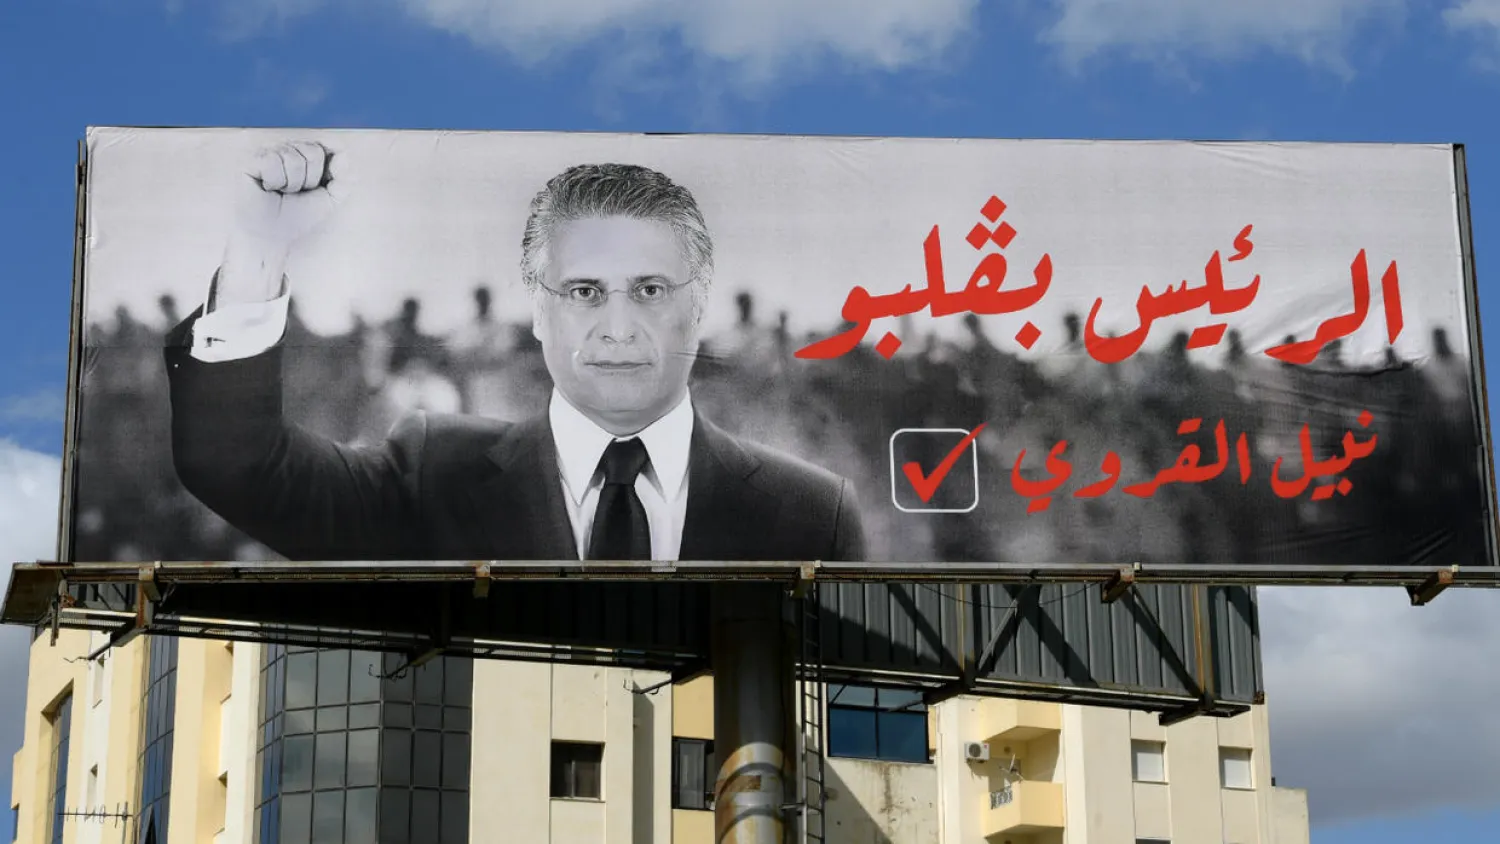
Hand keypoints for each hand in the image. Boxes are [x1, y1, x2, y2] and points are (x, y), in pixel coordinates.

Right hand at [216, 141, 339, 306]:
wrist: (273, 236)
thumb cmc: (298, 216)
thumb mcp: (331, 199)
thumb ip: (344, 178)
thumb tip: (344, 154)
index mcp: (308, 157)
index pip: (327, 148)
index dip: (327, 170)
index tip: (319, 187)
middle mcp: (289, 151)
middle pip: (312, 151)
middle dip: (310, 179)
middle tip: (296, 193)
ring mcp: (270, 153)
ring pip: (293, 157)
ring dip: (291, 183)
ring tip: (281, 192)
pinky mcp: (252, 160)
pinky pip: (272, 161)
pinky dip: (274, 181)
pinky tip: (267, 188)